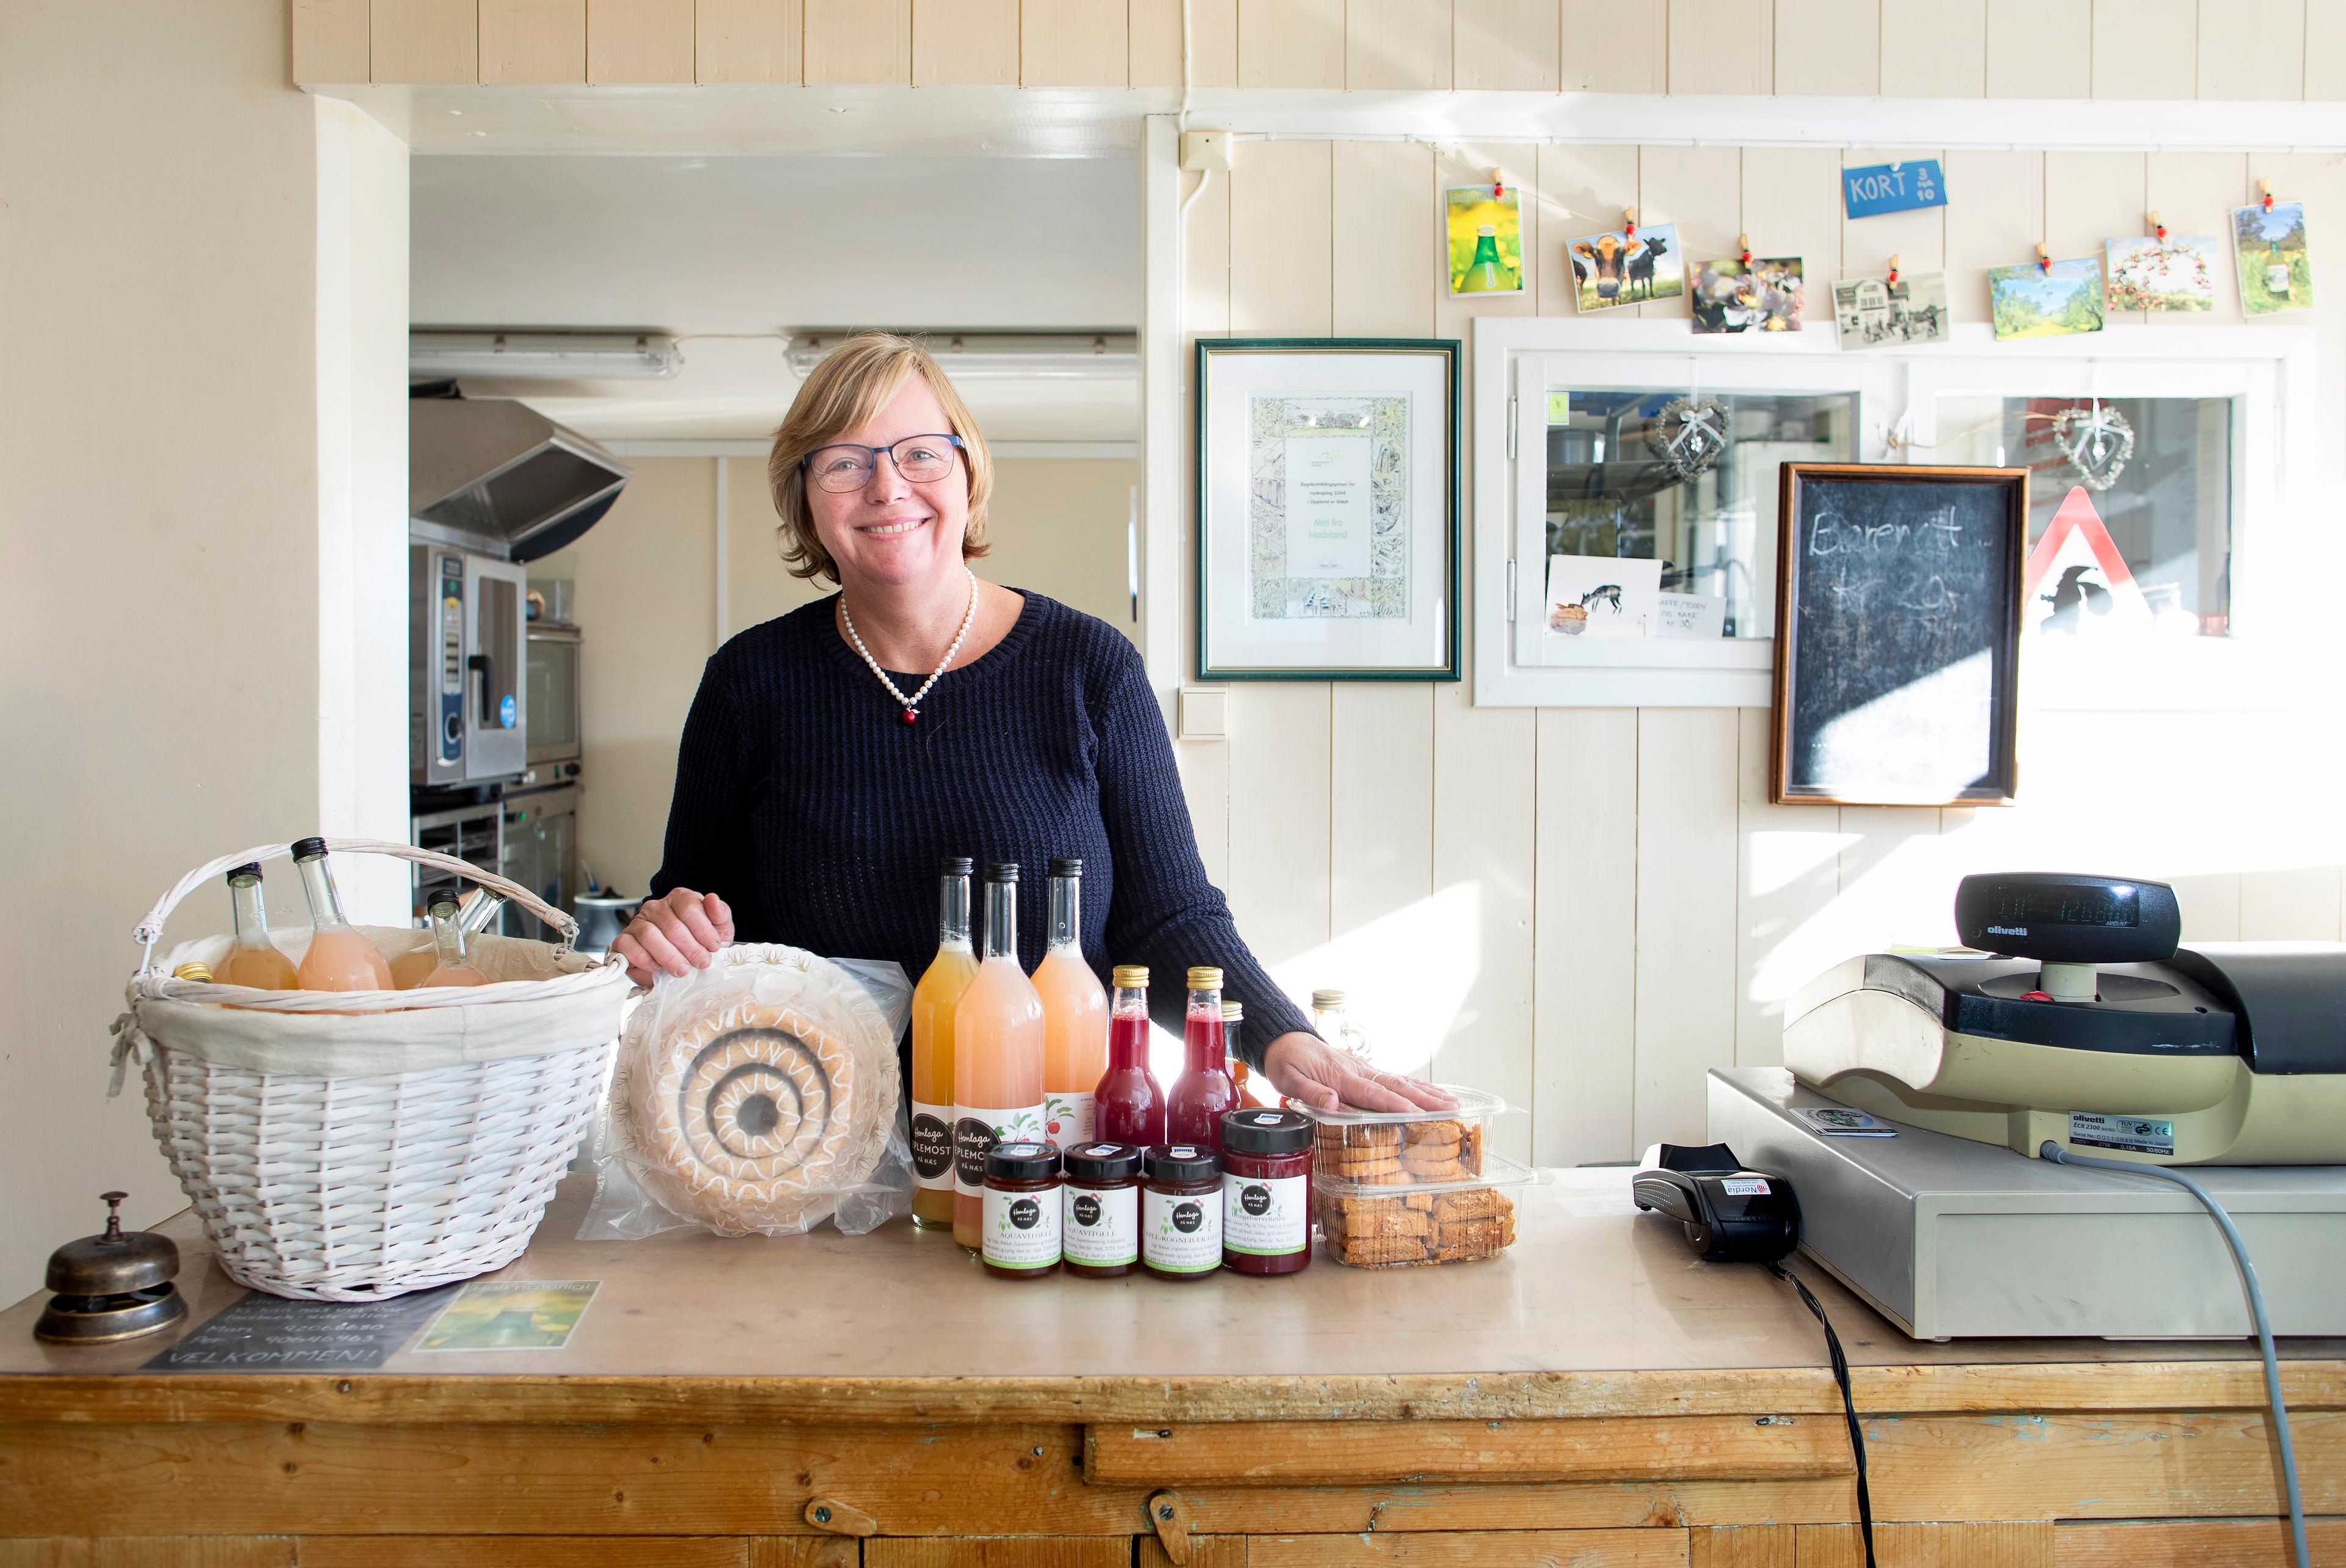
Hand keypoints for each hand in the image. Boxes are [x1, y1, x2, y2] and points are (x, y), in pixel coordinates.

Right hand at [614, 888, 734, 985]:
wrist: (680, 965)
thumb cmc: (699, 945)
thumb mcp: (718, 930)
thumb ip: (720, 914)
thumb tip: (713, 899)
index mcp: (680, 898)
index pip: (689, 908)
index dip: (703, 931)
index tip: (712, 947)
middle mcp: (656, 907)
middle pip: (672, 926)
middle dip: (691, 949)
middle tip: (701, 962)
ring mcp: (638, 922)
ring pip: (650, 935)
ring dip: (669, 957)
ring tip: (682, 969)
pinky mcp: (624, 939)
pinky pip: (629, 946)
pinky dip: (644, 959)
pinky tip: (657, 967)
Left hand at [1262, 1031, 1455, 1113]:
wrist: (1285, 1039)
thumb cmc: (1287, 1061)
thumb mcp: (1288, 1079)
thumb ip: (1310, 1092)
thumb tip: (1332, 1103)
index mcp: (1341, 1076)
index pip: (1373, 1094)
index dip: (1396, 1106)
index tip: (1419, 1115)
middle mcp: (1358, 1072)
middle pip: (1396, 1087)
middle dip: (1426, 1099)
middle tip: (1452, 1109)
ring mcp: (1364, 1070)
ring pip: (1400, 1082)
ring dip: (1427, 1093)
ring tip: (1453, 1103)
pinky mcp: (1364, 1071)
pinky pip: (1394, 1080)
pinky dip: (1415, 1087)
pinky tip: (1431, 1094)